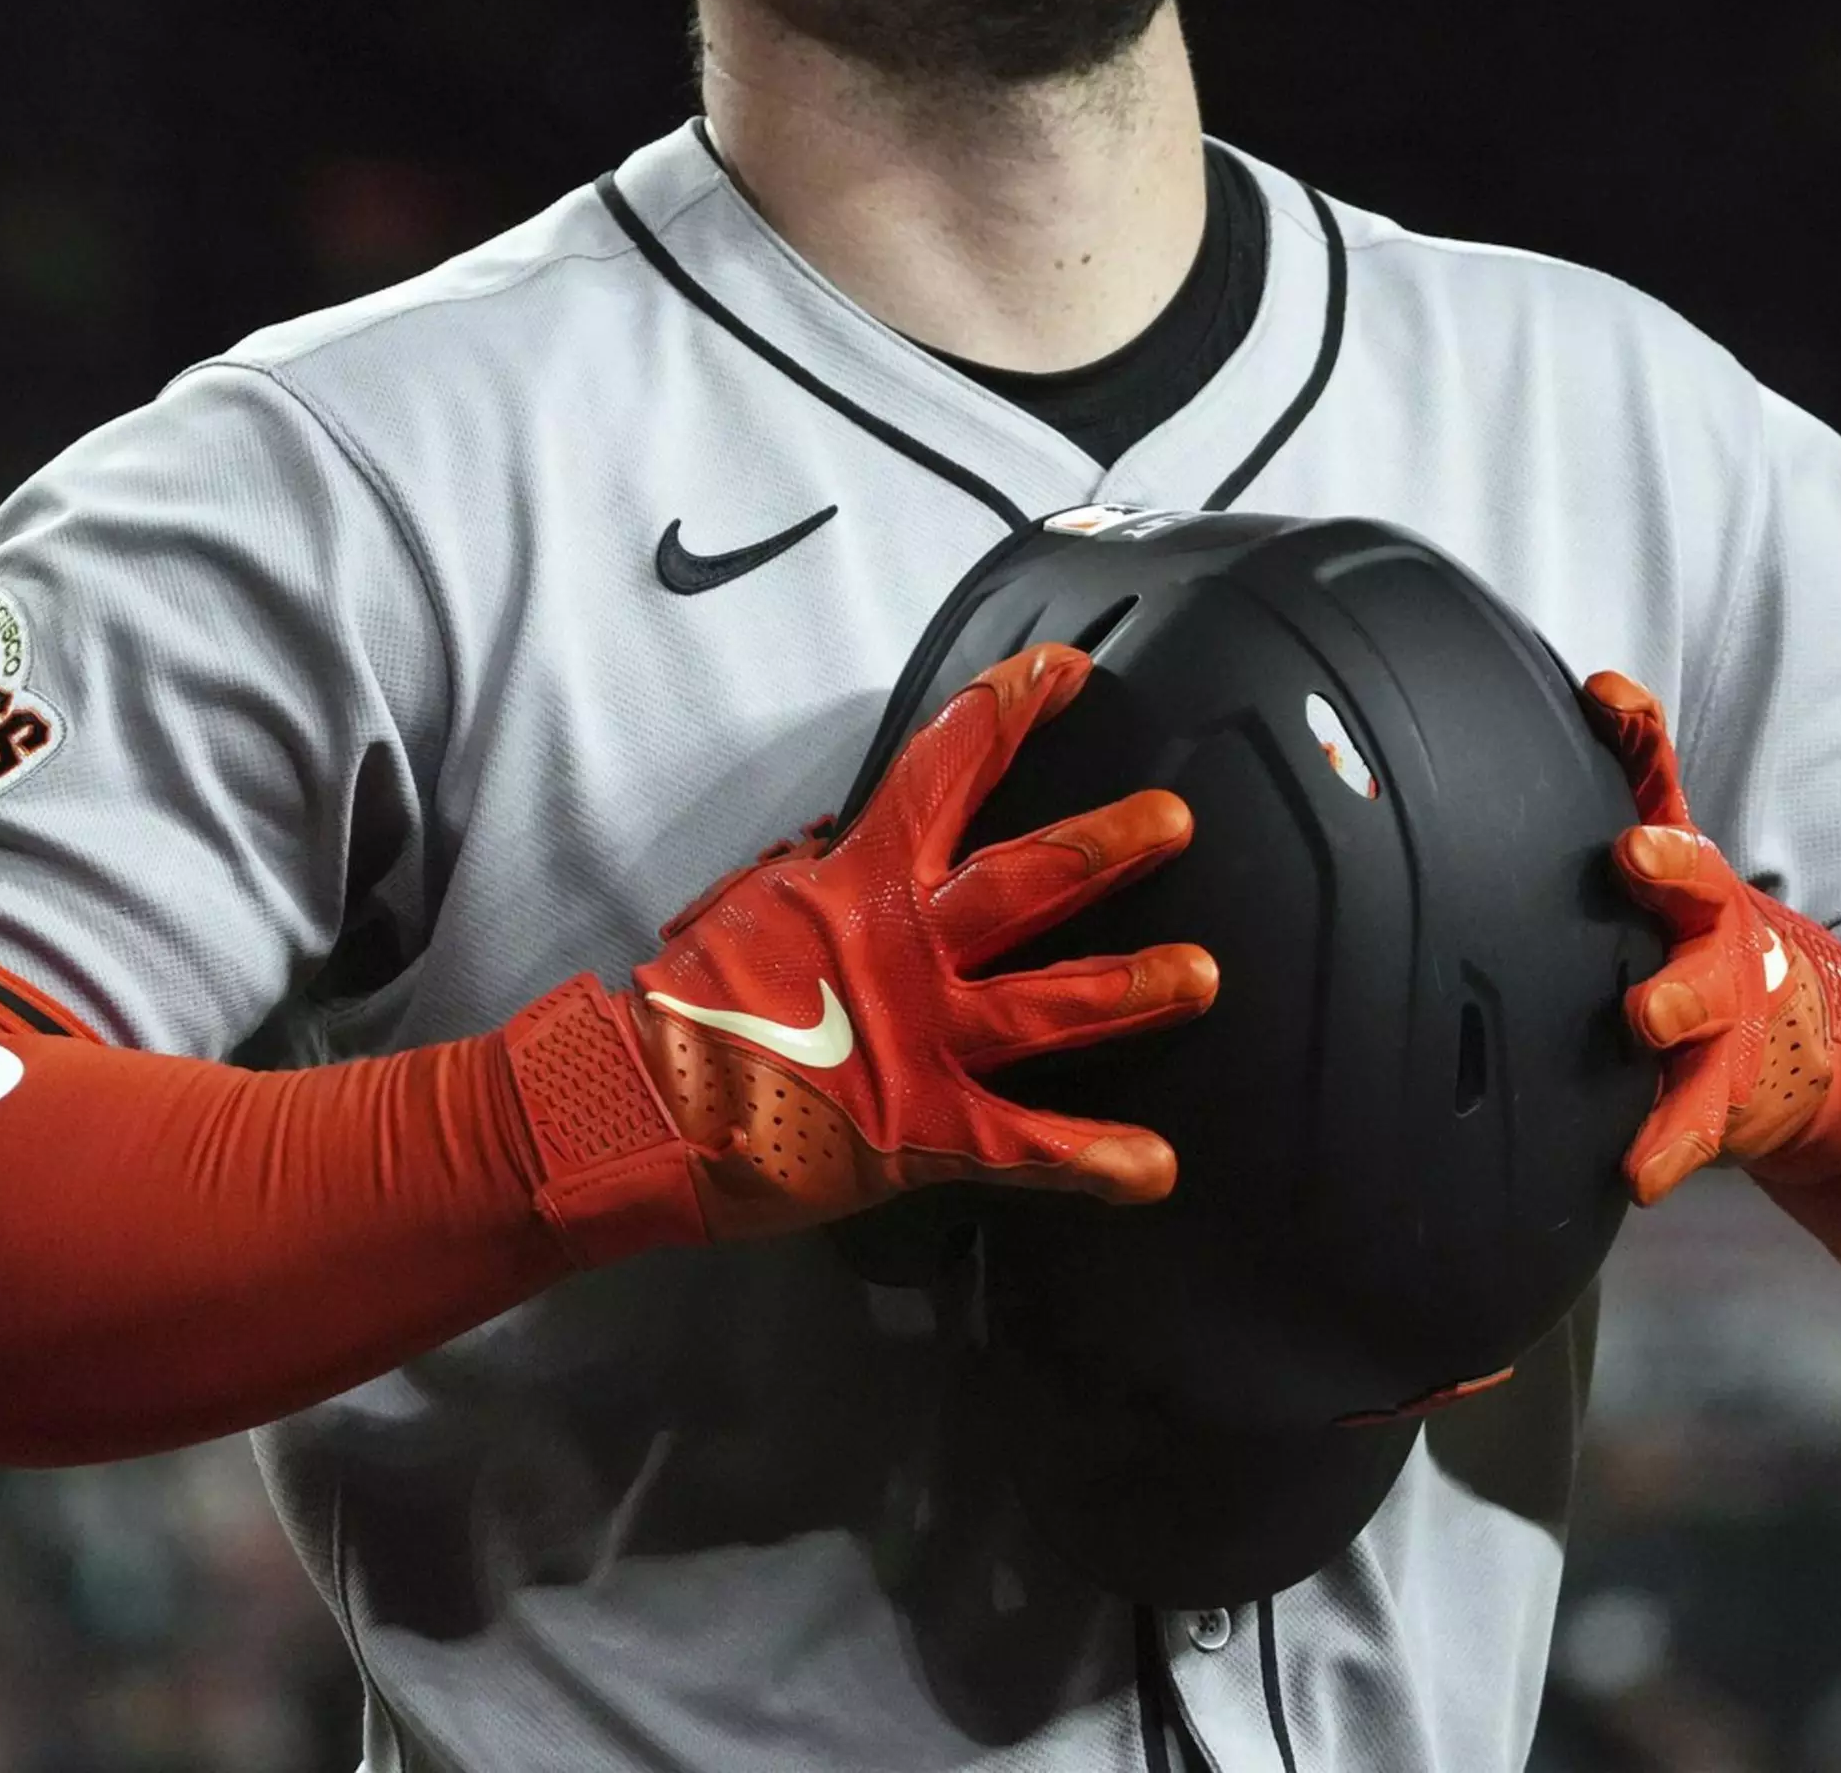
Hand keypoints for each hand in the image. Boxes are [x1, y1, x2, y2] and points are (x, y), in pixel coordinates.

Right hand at [566, 645, 1213, 1244]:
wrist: (638, 1099)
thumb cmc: (684, 1001)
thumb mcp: (749, 904)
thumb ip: (818, 876)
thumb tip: (847, 845)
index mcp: (857, 876)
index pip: (944, 767)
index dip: (1009, 710)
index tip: (1066, 671)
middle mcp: (905, 943)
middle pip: (1026, 879)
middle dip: (1107, 846)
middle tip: (1175, 819)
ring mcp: (923, 1036)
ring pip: (1050, 1003)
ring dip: (1133, 988)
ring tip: (1203, 974)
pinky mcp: (926, 1130)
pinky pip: (1026, 1147)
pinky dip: (1093, 1161)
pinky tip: (1157, 1169)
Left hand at [1576, 670, 1840, 1204]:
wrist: (1806, 1053)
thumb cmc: (1712, 940)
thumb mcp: (1680, 864)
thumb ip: (1642, 780)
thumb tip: (1602, 689)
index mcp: (1694, 881)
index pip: (1668, 791)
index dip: (1641, 741)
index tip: (1609, 701)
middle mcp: (1717, 938)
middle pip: (1701, 894)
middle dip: (1673, 871)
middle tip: (1635, 855)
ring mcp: (1727, 1019)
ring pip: (1703, 1006)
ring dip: (1675, 1007)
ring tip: (1644, 1017)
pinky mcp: (1723, 1098)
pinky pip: (1693, 1124)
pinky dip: (1667, 1148)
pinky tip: (1638, 1172)